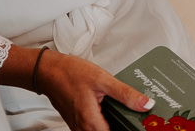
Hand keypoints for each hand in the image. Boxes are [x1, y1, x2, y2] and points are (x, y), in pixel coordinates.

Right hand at [36, 49, 153, 130]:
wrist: (48, 70)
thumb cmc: (69, 73)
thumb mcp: (102, 79)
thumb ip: (125, 94)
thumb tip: (145, 104)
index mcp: (92, 124)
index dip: (129, 129)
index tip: (139, 124)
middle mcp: (85, 130)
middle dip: (122, 126)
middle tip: (134, 116)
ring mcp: (80, 128)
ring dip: (113, 125)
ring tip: (125, 113)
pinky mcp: (77, 123)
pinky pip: (94, 129)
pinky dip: (105, 122)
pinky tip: (110, 110)